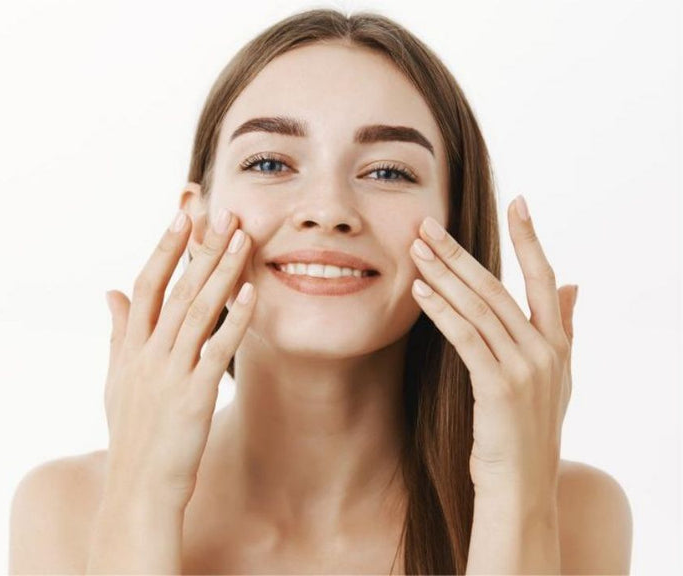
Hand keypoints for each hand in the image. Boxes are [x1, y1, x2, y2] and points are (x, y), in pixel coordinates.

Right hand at [102, 207, 254, 509]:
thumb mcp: (116, 380)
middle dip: (199, 247)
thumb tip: (109, 291)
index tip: (182, 214)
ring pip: (197, 312)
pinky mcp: (193, 397)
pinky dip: (234, 320)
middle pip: (174, 289)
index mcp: (130, 348)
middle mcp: (147, 355)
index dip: (165, 247)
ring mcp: (169, 374)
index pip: (146, 284)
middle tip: (222, 211)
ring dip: (221, 272)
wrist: (136, 491)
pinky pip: (217, 350)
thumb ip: (118, 332)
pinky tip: (251, 293)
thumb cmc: (131, 436)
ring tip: (242, 238)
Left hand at [408, 195, 578, 496]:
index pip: (544, 278)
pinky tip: (419, 292)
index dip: (532, 239)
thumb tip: (573, 283)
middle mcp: (546, 351)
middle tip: (429, 223)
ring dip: (443, 275)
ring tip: (416, 249)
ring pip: (480, 308)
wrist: (523, 491)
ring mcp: (526, 369)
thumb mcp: (552, 380)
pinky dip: (442, 311)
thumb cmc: (525, 435)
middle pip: (499, 287)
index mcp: (559, 345)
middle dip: (460, 253)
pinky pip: (467, 338)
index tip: (520, 201)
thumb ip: (560, 328)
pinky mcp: (500, 388)